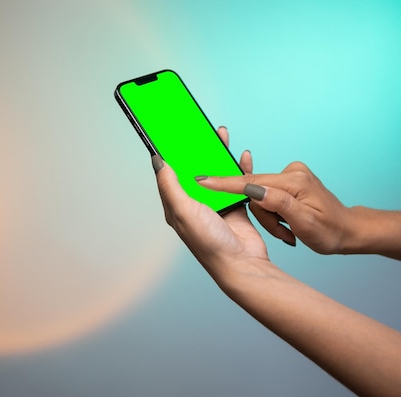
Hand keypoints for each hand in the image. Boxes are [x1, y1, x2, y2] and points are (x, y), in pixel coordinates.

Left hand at [152, 127, 268, 279]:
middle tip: (198, 128)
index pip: (169, 175)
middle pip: (195, 169)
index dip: (168, 154)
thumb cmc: (209, 243)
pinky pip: (237, 181)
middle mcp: (195, 204)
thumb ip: (171, 186)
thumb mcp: (184, 211)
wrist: (242, 263)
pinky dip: (240, 168)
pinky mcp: (235, 205)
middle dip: (196, 148)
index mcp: (177, 206)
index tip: (168, 134)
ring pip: (216, 172)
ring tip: (221, 135)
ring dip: (219, 153)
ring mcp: (216, 204)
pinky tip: (242, 156)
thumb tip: (158, 161)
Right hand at [196, 162, 353, 253]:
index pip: (251, 181)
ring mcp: (289, 176)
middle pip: (256, 192)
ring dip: (270, 218)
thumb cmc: (330, 231)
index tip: (202, 180)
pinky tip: (288, 223)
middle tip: (285, 233)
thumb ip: (279, 203)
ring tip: (290, 231)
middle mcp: (291, 173)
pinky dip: (273, 213)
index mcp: (294, 181)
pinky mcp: (287, 183)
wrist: (347, 230)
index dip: (224, 183)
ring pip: (260, 198)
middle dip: (265, 217)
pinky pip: (267, 197)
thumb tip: (255, 189)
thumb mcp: (306, 222)